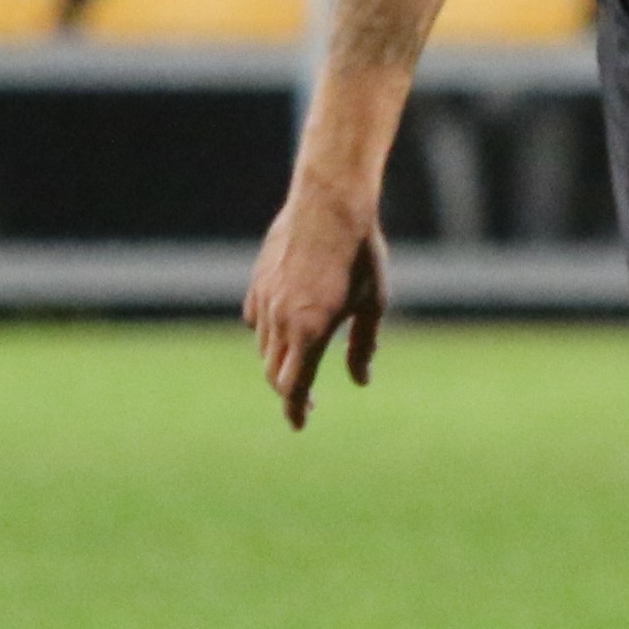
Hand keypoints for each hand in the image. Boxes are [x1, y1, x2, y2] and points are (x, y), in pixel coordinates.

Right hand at [244, 174, 386, 428]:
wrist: (329, 203)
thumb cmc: (360, 254)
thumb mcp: (373, 303)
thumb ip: (363, 346)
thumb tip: (361, 380)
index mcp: (310, 331)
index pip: (294, 387)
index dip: (296, 410)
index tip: (300, 425)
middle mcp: (280, 320)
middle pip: (275, 374)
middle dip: (290, 391)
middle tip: (308, 400)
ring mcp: (264, 300)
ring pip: (265, 348)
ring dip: (280, 362)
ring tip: (301, 363)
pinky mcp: (257, 282)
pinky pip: (255, 320)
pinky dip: (268, 333)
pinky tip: (284, 329)